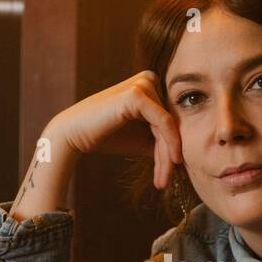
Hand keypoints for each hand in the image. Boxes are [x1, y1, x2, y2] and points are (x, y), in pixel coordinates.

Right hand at [51, 70, 183, 189]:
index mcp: (151, 86)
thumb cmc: (107, 137)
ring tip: (163, 181)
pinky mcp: (137, 94)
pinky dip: (168, 146)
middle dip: (169, 156)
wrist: (74, 135)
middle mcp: (149, 80)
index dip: (172, 149)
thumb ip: (163, 143)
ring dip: (167, 157)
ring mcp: (143, 84)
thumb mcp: (142, 140)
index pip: (170, 120)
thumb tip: (186, 160)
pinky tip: (170, 165)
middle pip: (171, 124)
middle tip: (166, 182)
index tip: (172, 174)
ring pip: (169, 127)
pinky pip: (164, 124)